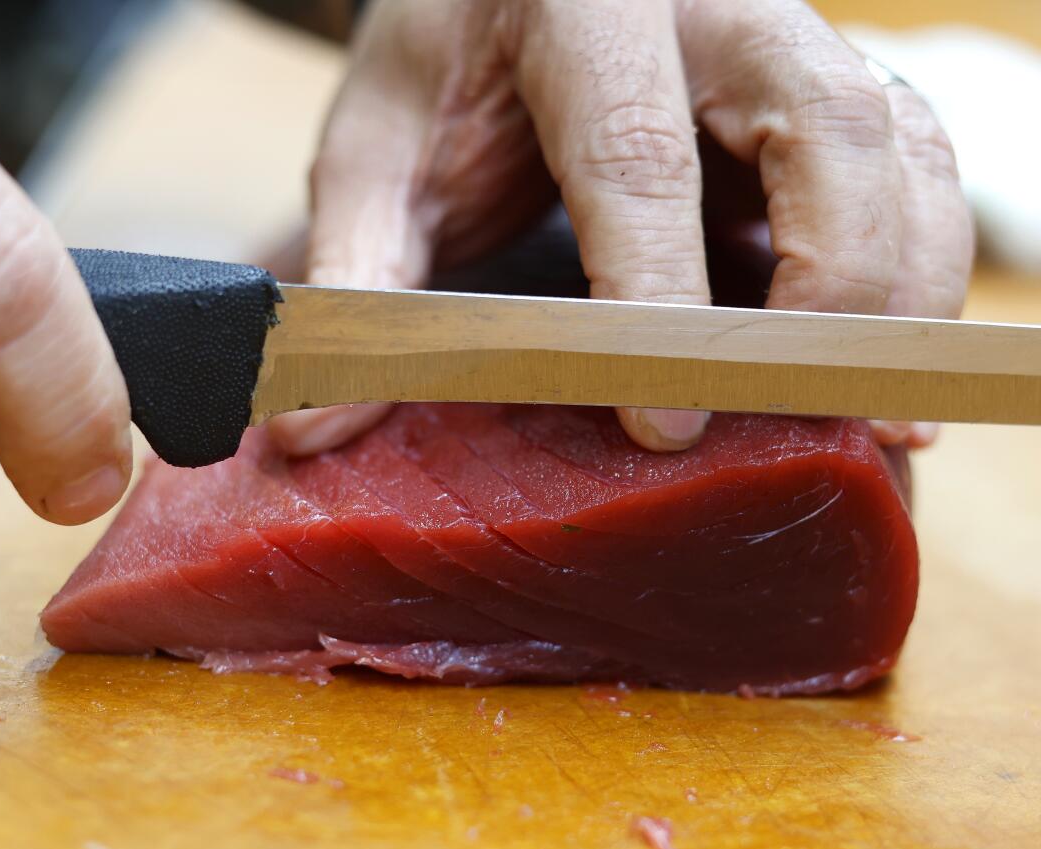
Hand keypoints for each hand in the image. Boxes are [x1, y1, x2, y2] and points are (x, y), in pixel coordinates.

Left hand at [269, 0, 971, 455]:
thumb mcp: (380, 150)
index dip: (658, 287)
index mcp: (584, 6)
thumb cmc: (447, 66)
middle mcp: (713, 5)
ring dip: (904, 284)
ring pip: (899, 143)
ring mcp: (786, 37)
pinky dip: (921, 262)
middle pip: (826, 126)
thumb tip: (310, 422)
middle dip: (835, 280)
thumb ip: (359, 269)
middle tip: (814, 410)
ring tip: (875, 412)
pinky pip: (913, 161)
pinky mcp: (823, 84)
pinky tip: (884, 358)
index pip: (635, 152)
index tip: (663, 418)